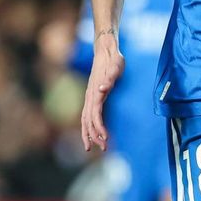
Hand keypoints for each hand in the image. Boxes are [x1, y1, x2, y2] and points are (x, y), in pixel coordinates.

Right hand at [80, 32, 124, 151]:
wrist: (105, 51)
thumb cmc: (113, 60)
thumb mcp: (116, 66)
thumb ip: (110, 78)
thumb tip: (103, 89)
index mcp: (95, 92)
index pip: (94, 114)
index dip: (98, 127)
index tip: (105, 138)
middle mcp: (90, 96)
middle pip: (88, 120)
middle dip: (94, 136)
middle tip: (103, 148)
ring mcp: (89, 97)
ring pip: (85, 120)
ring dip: (89, 135)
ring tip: (95, 148)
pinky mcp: (92, 98)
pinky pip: (87, 116)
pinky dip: (88, 127)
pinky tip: (93, 136)